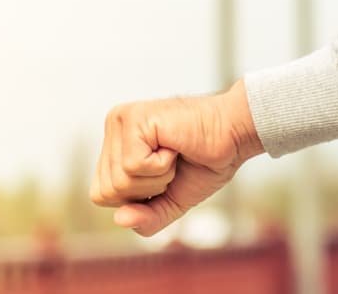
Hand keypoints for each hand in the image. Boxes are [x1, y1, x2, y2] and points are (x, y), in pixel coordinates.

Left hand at [90, 79, 263, 235]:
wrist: (236, 135)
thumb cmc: (206, 162)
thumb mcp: (172, 201)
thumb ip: (146, 218)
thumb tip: (120, 219)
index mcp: (116, 144)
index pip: (102, 195)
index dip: (138, 198)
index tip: (165, 173)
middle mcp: (113, 127)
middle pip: (107, 191)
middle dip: (147, 190)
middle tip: (172, 163)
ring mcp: (121, 120)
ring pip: (119, 181)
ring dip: (158, 177)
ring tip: (174, 153)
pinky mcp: (134, 118)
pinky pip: (133, 166)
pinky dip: (161, 166)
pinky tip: (174, 146)